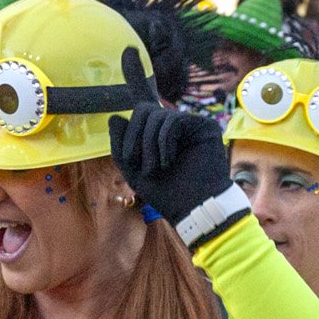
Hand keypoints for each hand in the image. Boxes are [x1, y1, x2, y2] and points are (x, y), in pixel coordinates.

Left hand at [109, 103, 238, 238]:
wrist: (194, 210)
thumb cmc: (167, 195)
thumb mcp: (134, 172)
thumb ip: (120, 147)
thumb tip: (114, 118)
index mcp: (160, 135)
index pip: (138, 117)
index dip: (128, 133)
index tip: (130, 160)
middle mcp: (176, 126)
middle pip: (145, 109)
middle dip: (135, 135)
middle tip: (136, 161)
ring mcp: (191, 125)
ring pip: (158, 115)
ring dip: (150, 144)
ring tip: (159, 167)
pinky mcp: (205, 126)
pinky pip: (174, 120)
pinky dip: (164, 141)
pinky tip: (169, 161)